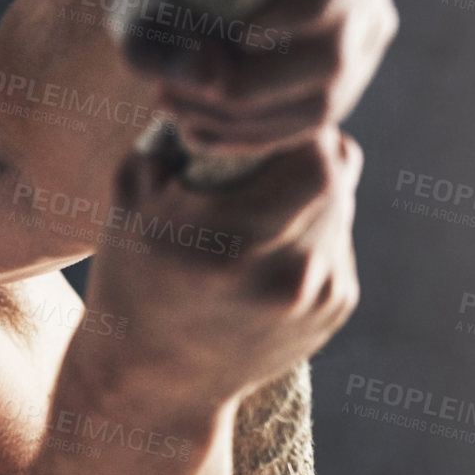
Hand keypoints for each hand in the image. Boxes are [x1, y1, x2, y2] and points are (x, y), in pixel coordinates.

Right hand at [81, 126, 362, 412]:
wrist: (153, 385)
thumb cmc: (131, 281)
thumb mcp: (131, 201)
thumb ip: (181, 135)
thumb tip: (234, 88)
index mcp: (234, 248)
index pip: (312, 152)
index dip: (284, 131)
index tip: (251, 132)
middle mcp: (289, 279)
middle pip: (336, 171)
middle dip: (299, 154)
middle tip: (259, 157)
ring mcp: (320, 299)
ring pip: (342, 203)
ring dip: (308, 191)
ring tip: (257, 206)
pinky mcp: (337, 311)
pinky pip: (339, 240)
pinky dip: (311, 231)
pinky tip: (266, 250)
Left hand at [92, 0, 397, 155]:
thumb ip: (159, 22)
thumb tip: (213, 81)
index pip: (317, 0)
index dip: (262, 33)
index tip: (202, 44)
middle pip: (327, 61)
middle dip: (239, 90)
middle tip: (164, 95)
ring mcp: (364, 39)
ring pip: (319, 105)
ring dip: (236, 121)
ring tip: (167, 110)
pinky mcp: (342, 84)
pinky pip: (305, 128)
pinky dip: (246, 138)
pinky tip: (191, 132)